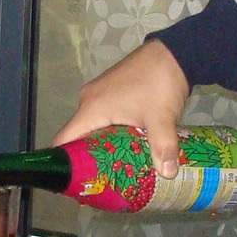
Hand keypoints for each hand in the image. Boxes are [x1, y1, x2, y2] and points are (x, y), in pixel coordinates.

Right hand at [50, 39, 191, 177]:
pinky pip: (101, 118)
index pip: (63, 142)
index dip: (65, 165)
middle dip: (86, 161)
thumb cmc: (159, 84)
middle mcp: (88, 101)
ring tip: (114, 170)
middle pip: (77, 138)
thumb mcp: (161, 118)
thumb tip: (168, 175)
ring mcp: (98, 94)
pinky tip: (124, 147)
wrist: (174, 52)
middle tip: (100, 183)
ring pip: (91, 128)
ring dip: (99, 147)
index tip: (76, 184)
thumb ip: (162, 148)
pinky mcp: (110, 91)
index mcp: (90, 108)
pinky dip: (108, 134)